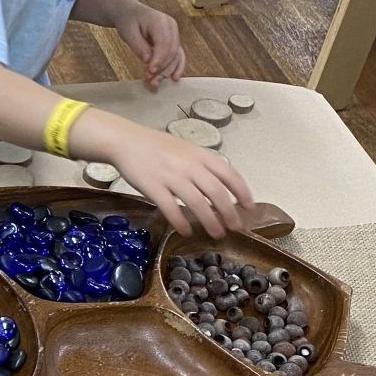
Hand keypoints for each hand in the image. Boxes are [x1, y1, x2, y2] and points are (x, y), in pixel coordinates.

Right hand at [105, 127, 252, 238]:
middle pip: (217, 192)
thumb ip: (202, 166)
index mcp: (200, 155)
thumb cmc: (156, 147)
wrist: (126, 141)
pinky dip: (180, 222)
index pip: (229, 174)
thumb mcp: (186, 150)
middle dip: (229, 213)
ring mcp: (171, 177)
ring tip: (216, 234)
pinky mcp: (153, 187)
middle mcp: (189, 166)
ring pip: (197, 203)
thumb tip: (219, 189)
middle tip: (235, 228)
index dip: (242, 192)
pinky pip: (171, 209)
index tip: (249, 207)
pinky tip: (185, 232)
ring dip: (210, 222)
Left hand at [115, 6, 186, 88]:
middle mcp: (171, 26)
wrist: (130, 13)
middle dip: (162, 68)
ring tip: (155, 82)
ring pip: (175, 55)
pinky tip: (174, 77)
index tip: (150, 72)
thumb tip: (148, 60)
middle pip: (171, 51)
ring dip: (167, 70)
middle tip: (150, 80)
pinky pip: (178, 54)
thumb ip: (138, 46)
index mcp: (160, 21)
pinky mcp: (173, 40)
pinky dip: (177, 66)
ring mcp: (174, 33)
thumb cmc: (128, 21)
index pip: (163, 43)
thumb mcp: (128, 32)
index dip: (158, 59)